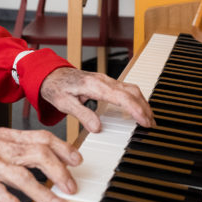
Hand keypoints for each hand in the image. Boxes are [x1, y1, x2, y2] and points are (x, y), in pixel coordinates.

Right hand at [0, 127, 81, 201]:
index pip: (42, 137)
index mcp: (10, 136)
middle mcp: (1, 147)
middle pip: (37, 154)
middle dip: (59, 171)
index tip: (78, 160)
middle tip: (71, 187)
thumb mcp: (2, 145)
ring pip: (21, 175)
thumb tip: (57, 160)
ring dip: (43, 192)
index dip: (62, 148)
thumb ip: (25, 149)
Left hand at [39, 67, 153, 133]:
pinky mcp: (107, 83)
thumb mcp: (64, 103)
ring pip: (131, 89)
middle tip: (152, 125)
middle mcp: (103, 80)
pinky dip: (136, 99)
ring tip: (149, 120)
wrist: (50, 74)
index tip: (144, 121)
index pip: (121, 97)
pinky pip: (126, 89)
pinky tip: (139, 109)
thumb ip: (82, 114)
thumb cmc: (56, 87)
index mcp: (94, 85)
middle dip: (144, 108)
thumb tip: (97, 127)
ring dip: (142, 103)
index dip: (135, 109)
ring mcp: (106, 80)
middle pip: (131, 92)